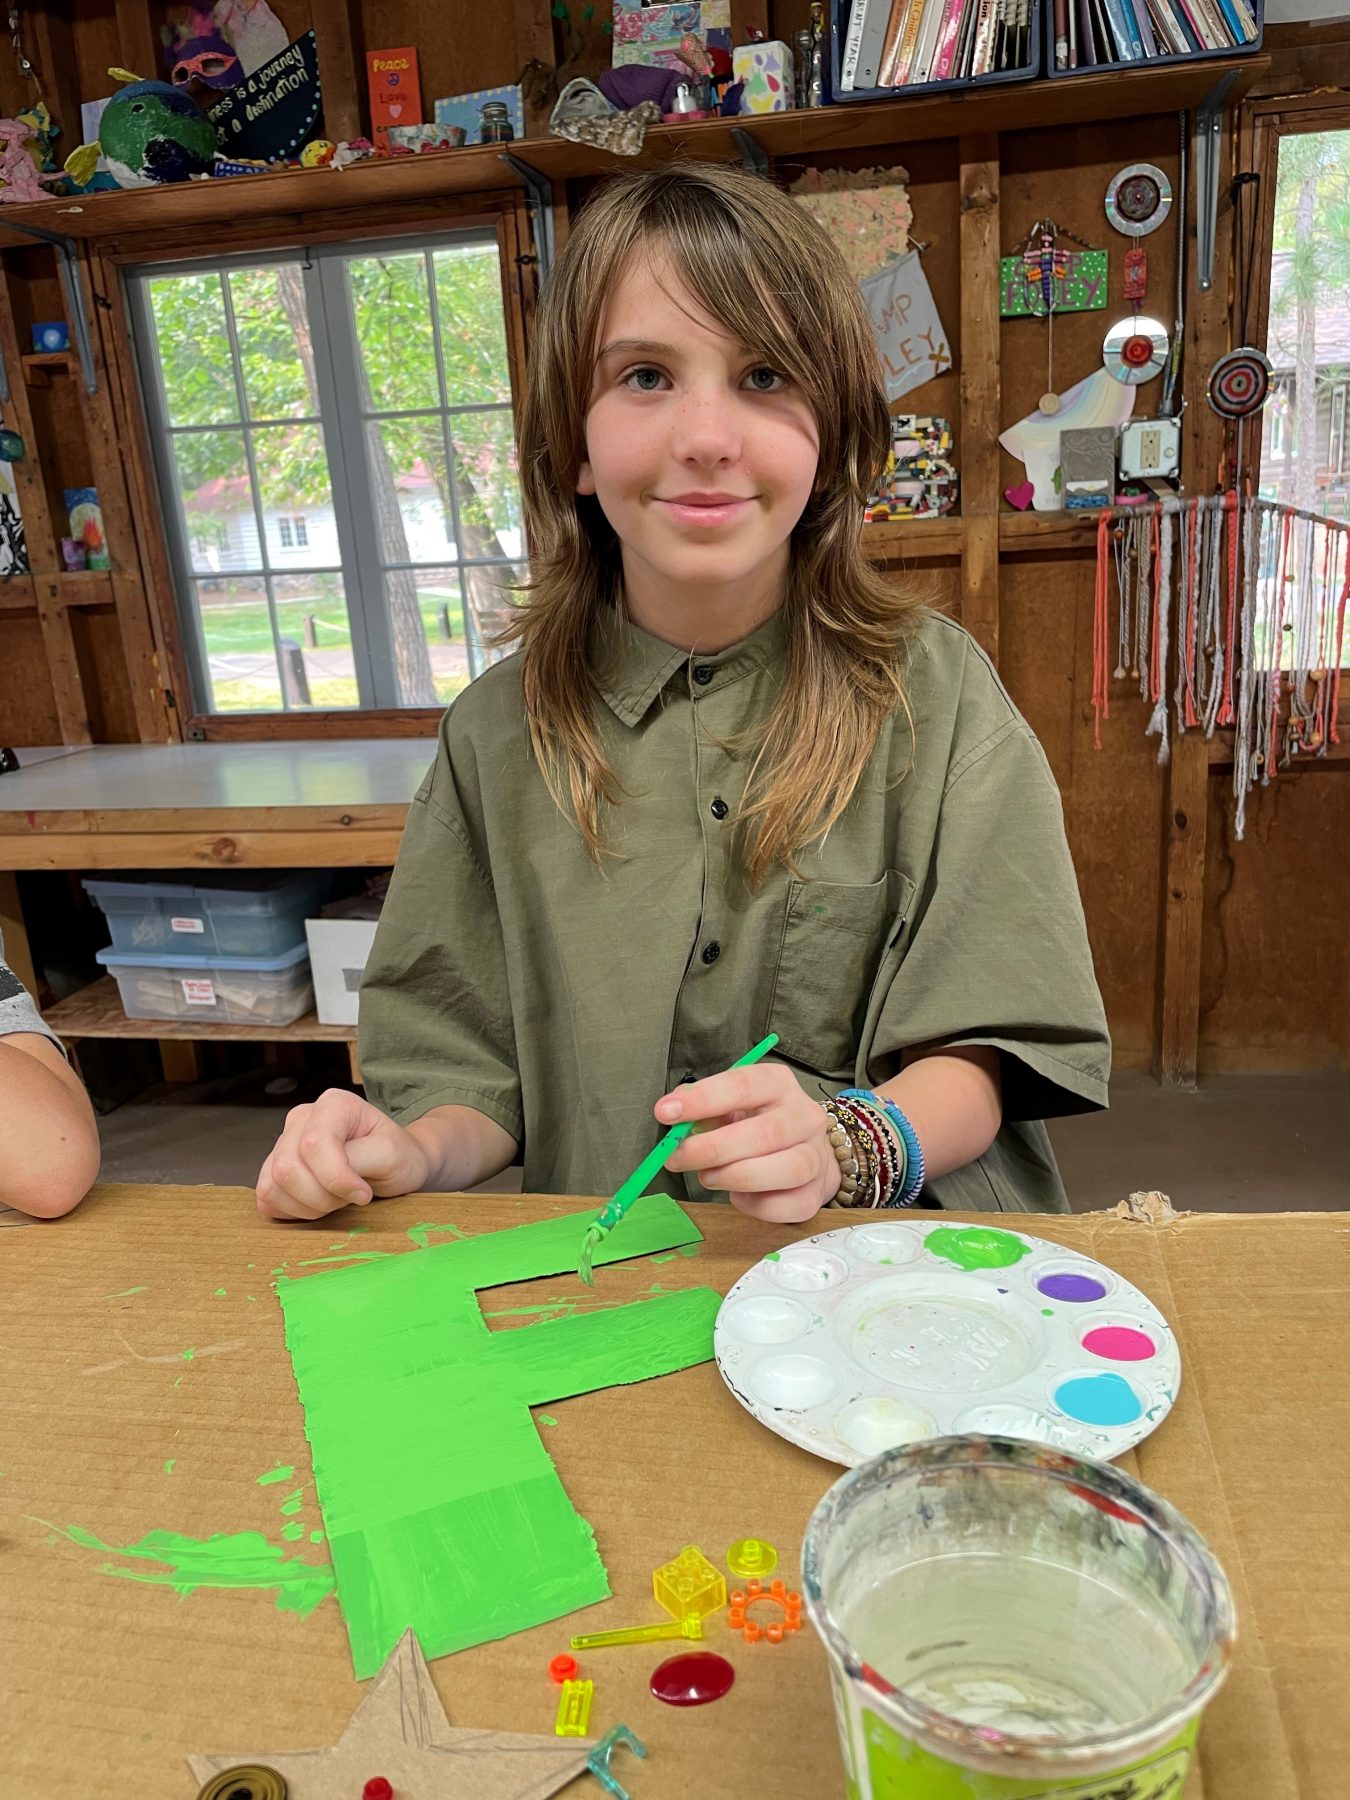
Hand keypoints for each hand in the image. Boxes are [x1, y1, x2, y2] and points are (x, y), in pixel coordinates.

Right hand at [256, 1087, 430, 1220]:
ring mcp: (283, 1142)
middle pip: (287, 1167)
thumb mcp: (392, 1152)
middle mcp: (302, 1118)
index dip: (336, 1179)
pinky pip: (266, 1198)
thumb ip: (363, 1159)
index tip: (363, 1194)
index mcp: (333, 1104)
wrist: (392, 1163)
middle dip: (321, 1196)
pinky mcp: (273, 1168)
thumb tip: (338, 1181)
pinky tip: (318, 1204)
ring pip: (272, 1185)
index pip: (315, 1144)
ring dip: (307, 1206)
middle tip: (350, 1197)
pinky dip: (292, 1211)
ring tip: (336, 1199)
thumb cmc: (395, 1154)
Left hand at [658, 1062, 840, 1222]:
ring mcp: (816, 1155)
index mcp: (778, 1084)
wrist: (805, 1152)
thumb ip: (702, 1109)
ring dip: (735, 1177)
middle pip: (765, 1134)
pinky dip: (754, 1204)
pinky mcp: (815, 1193)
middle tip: (677, 1158)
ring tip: (708, 1177)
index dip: (702, 1099)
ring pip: (785, 1169)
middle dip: (712, 1149)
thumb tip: (673, 1115)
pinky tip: (737, 1195)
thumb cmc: (756, 1125)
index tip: (666, 1112)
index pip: (742, 1086)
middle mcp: (804, 1116)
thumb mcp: (729, 1106)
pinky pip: (786, 1204)